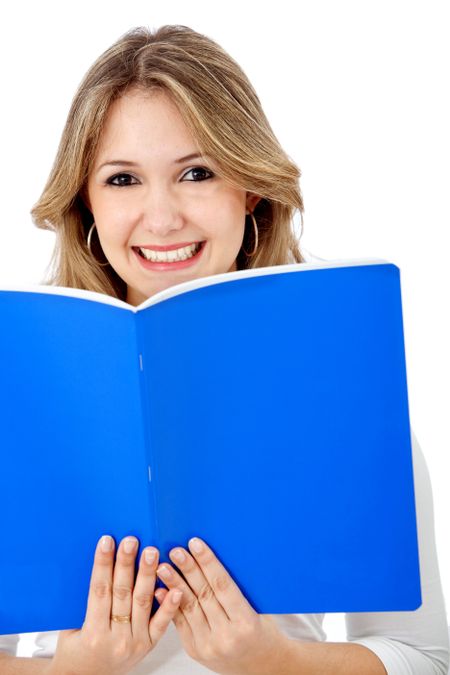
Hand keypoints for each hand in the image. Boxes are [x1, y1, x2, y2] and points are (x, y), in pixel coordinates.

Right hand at [49, 535, 182, 674]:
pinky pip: (162, 623)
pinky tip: (174, 587)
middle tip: (132, 540)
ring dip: (148, 575)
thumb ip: (86, 601)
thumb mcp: (72, 627)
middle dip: (127, 563)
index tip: (107, 541)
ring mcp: (135, 642)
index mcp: (93, 632)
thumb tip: (99, 562)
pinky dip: (169, 605)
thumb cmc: (77, 651)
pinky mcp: (149, 645)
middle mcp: (116, 638)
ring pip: (142, 602)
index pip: (99, 590)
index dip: (103, 564)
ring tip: (152, 552)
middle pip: (122, 593)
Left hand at [154, 537, 286, 674]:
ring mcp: (208, 645)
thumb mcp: (258, 609)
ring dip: (174, 584)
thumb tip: (211, 558)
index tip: (195, 544)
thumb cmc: (262, 632)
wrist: (261, 666)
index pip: (223, 586)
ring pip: (188, 608)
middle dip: (188, 570)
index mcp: (246, 622)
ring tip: (163, 567)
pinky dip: (169, 604)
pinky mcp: (195, 650)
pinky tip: (161, 589)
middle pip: (203, 594)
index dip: (208, 562)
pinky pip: (180, 623)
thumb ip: (237, 589)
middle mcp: (226, 636)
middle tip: (175, 550)